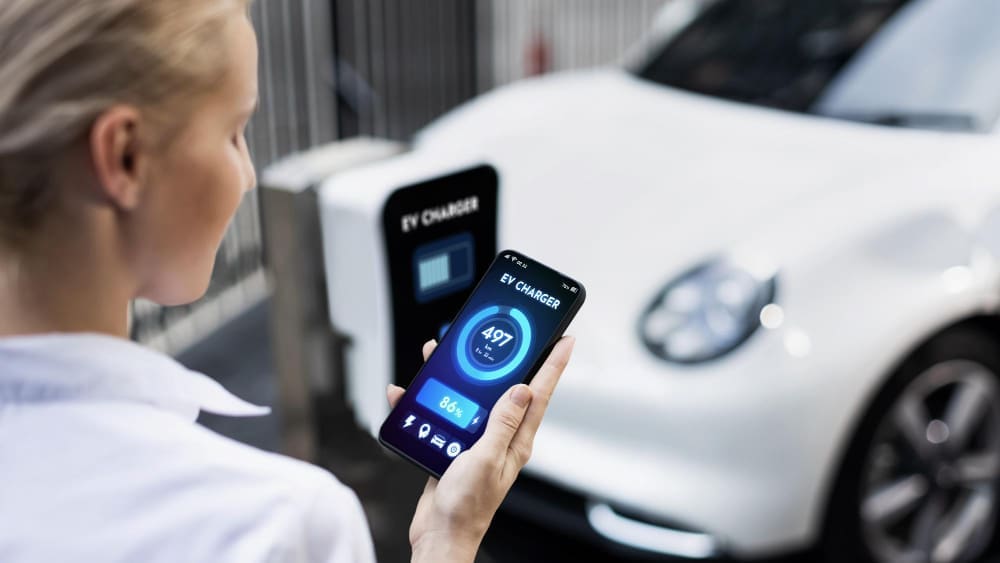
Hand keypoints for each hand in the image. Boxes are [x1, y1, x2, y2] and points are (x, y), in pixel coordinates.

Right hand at [386, 336, 575, 562]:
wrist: (439, 533)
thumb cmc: (467, 507)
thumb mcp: (486, 459)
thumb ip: (502, 422)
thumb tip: (522, 389)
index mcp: (516, 440)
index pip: (539, 394)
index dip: (553, 365)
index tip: (565, 339)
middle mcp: (500, 437)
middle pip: (504, 388)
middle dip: (501, 358)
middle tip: (502, 332)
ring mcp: (478, 440)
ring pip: (470, 397)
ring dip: (454, 376)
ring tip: (439, 353)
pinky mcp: (454, 445)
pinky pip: (444, 414)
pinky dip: (425, 402)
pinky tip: (407, 395)